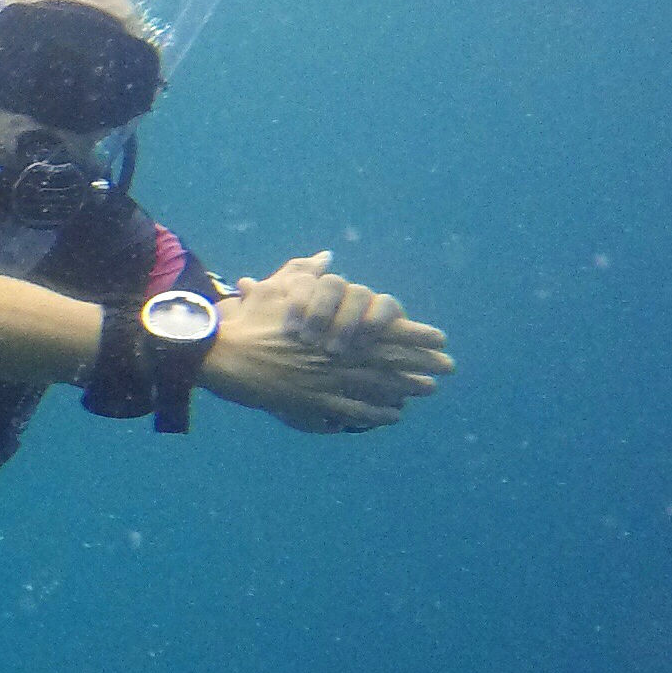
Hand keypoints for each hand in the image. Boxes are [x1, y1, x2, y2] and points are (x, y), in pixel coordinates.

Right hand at [198, 252, 455, 433]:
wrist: (223, 354)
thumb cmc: (249, 320)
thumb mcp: (277, 289)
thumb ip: (304, 272)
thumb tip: (326, 257)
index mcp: (334, 327)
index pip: (385, 330)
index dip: (416, 335)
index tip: (440, 338)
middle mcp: (336, 355)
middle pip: (390, 360)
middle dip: (422, 363)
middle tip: (448, 367)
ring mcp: (326, 381)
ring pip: (377, 387)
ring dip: (406, 388)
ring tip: (429, 390)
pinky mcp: (312, 402)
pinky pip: (353, 412)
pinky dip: (376, 414)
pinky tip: (394, 415)